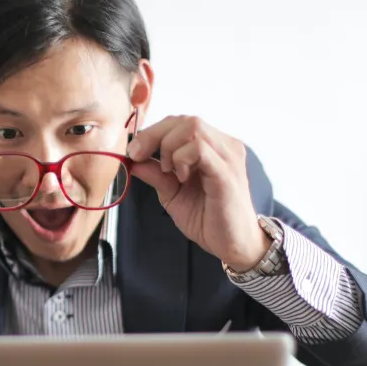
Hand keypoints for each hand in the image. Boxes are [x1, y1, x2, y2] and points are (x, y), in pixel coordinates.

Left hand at [126, 116, 268, 271]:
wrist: (233, 245)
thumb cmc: (208, 219)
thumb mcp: (173, 194)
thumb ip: (156, 174)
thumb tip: (133, 160)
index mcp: (213, 147)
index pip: (181, 122)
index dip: (153, 132)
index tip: (134, 152)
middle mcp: (224, 145)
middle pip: (185, 120)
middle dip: (154, 135)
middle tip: (139, 157)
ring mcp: (228, 156)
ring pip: (193, 128)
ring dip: (169, 147)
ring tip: (168, 172)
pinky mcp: (227, 172)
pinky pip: (200, 149)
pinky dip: (182, 159)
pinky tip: (180, 177)